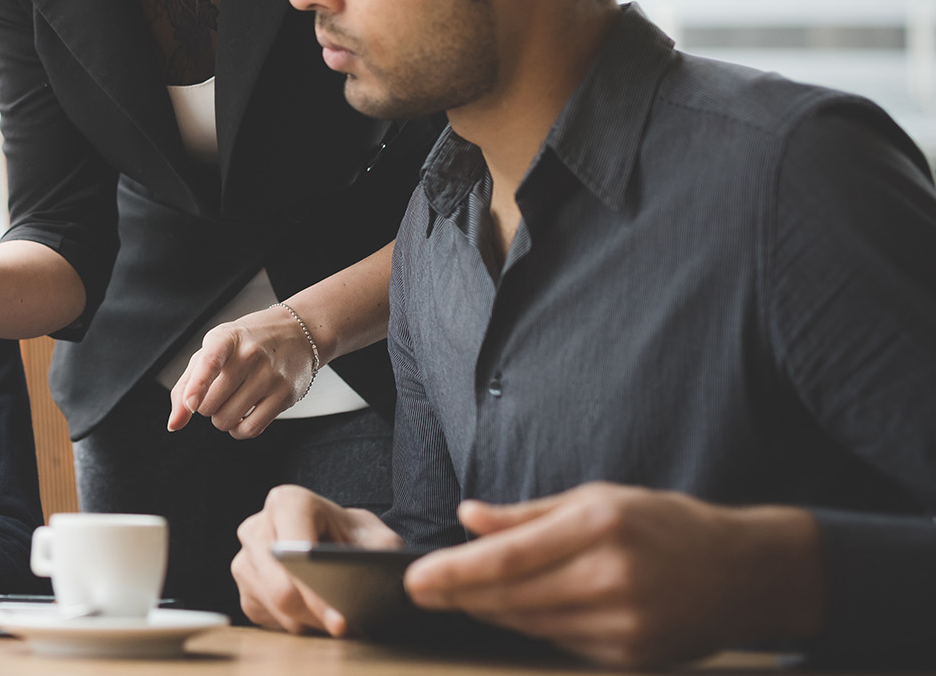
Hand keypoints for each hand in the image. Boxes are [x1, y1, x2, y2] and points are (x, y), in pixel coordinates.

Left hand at [167, 305, 317, 437]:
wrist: (295, 332)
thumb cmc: (246, 343)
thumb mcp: (213, 350)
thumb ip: (187, 384)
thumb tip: (175, 423)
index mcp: (227, 338)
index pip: (210, 362)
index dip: (197, 386)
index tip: (191, 405)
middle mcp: (250, 354)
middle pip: (210, 404)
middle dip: (205, 406)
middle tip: (218, 391)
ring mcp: (270, 375)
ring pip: (228, 420)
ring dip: (221, 419)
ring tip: (231, 401)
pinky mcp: (285, 395)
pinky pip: (251, 430)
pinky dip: (238, 431)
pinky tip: (242, 416)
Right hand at [231, 485, 399, 634]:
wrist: (340, 542)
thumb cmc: (357, 538)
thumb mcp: (379, 540)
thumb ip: (379, 556)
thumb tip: (389, 581)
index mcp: (286, 502)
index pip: (293, 554)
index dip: (316, 593)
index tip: (340, 622)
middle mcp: (257, 527)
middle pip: (280, 590)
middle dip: (315, 616)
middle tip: (345, 629)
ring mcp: (246, 559)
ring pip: (275, 610)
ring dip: (309, 624)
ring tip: (336, 620)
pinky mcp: (246, 588)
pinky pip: (269, 620)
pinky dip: (296, 625)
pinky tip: (315, 616)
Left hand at [404, 484, 824, 667]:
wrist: (742, 574)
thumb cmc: (663, 525)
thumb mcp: (596, 499)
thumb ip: (526, 514)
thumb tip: (467, 517)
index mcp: (598, 528)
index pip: (508, 558)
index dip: (455, 572)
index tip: (415, 577)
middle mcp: (610, 578)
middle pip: (512, 597)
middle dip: (458, 595)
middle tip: (418, 590)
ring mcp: (623, 625)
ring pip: (531, 625)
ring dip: (488, 612)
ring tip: (456, 597)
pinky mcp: (630, 657)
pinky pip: (559, 644)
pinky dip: (528, 627)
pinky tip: (507, 612)